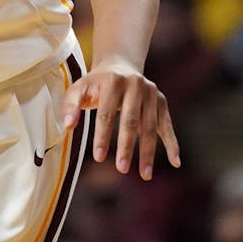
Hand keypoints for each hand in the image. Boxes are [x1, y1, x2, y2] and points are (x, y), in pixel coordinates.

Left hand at [61, 59, 180, 179]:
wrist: (120, 66)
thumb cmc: (96, 84)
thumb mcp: (79, 88)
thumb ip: (70, 105)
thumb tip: (67, 126)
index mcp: (113, 81)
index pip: (106, 113)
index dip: (102, 136)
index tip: (98, 158)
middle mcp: (135, 84)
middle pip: (131, 120)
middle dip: (127, 146)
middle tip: (122, 169)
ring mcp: (151, 92)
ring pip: (150, 126)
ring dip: (148, 151)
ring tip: (145, 175)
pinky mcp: (161, 101)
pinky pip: (167, 124)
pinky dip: (172, 143)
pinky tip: (175, 162)